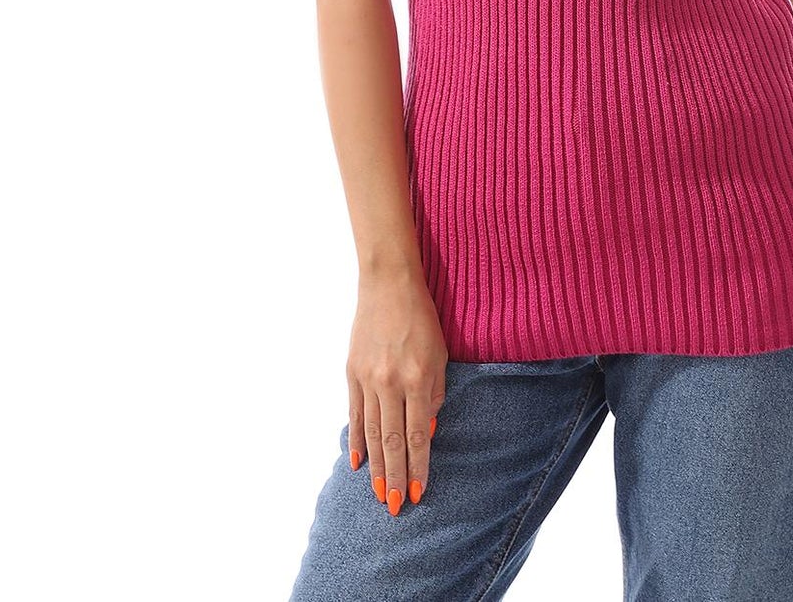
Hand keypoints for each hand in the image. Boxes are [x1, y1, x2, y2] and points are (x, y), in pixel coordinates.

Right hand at [347, 272, 448, 514]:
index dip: (418, 466)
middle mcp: (390, 382)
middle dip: (395, 477)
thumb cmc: (423, 318)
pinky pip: (354, 414)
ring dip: (376, 468)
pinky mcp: (351, 372)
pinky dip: (356, 441)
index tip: (419, 493)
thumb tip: (426, 431)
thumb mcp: (441, 354)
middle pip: (391, 441)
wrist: (388, 283)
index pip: (417, 434)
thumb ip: (435, 394)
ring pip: (370, 433)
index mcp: (417, 378)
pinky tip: (358, 464)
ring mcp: (367, 378)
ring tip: (379, 495)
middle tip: (396, 509)